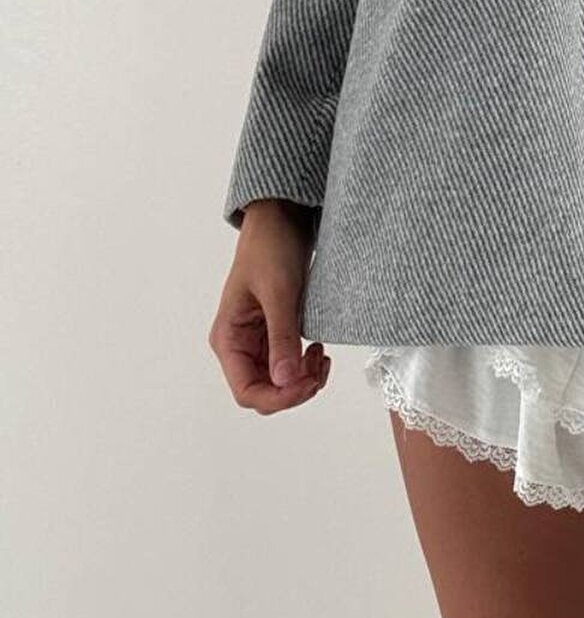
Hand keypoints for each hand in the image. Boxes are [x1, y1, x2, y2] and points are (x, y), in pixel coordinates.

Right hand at [210, 200, 330, 413]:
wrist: (281, 220)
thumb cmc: (270, 248)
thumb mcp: (278, 293)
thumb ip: (281, 337)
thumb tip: (285, 379)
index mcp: (228, 338)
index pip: (247, 391)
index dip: (278, 397)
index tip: (306, 383)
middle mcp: (240, 345)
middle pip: (265, 392)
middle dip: (294, 389)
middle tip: (318, 369)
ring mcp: (259, 341)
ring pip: (280, 382)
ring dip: (303, 380)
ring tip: (321, 358)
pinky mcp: (276, 333)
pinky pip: (289, 365)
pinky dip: (306, 367)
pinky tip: (318, 352)